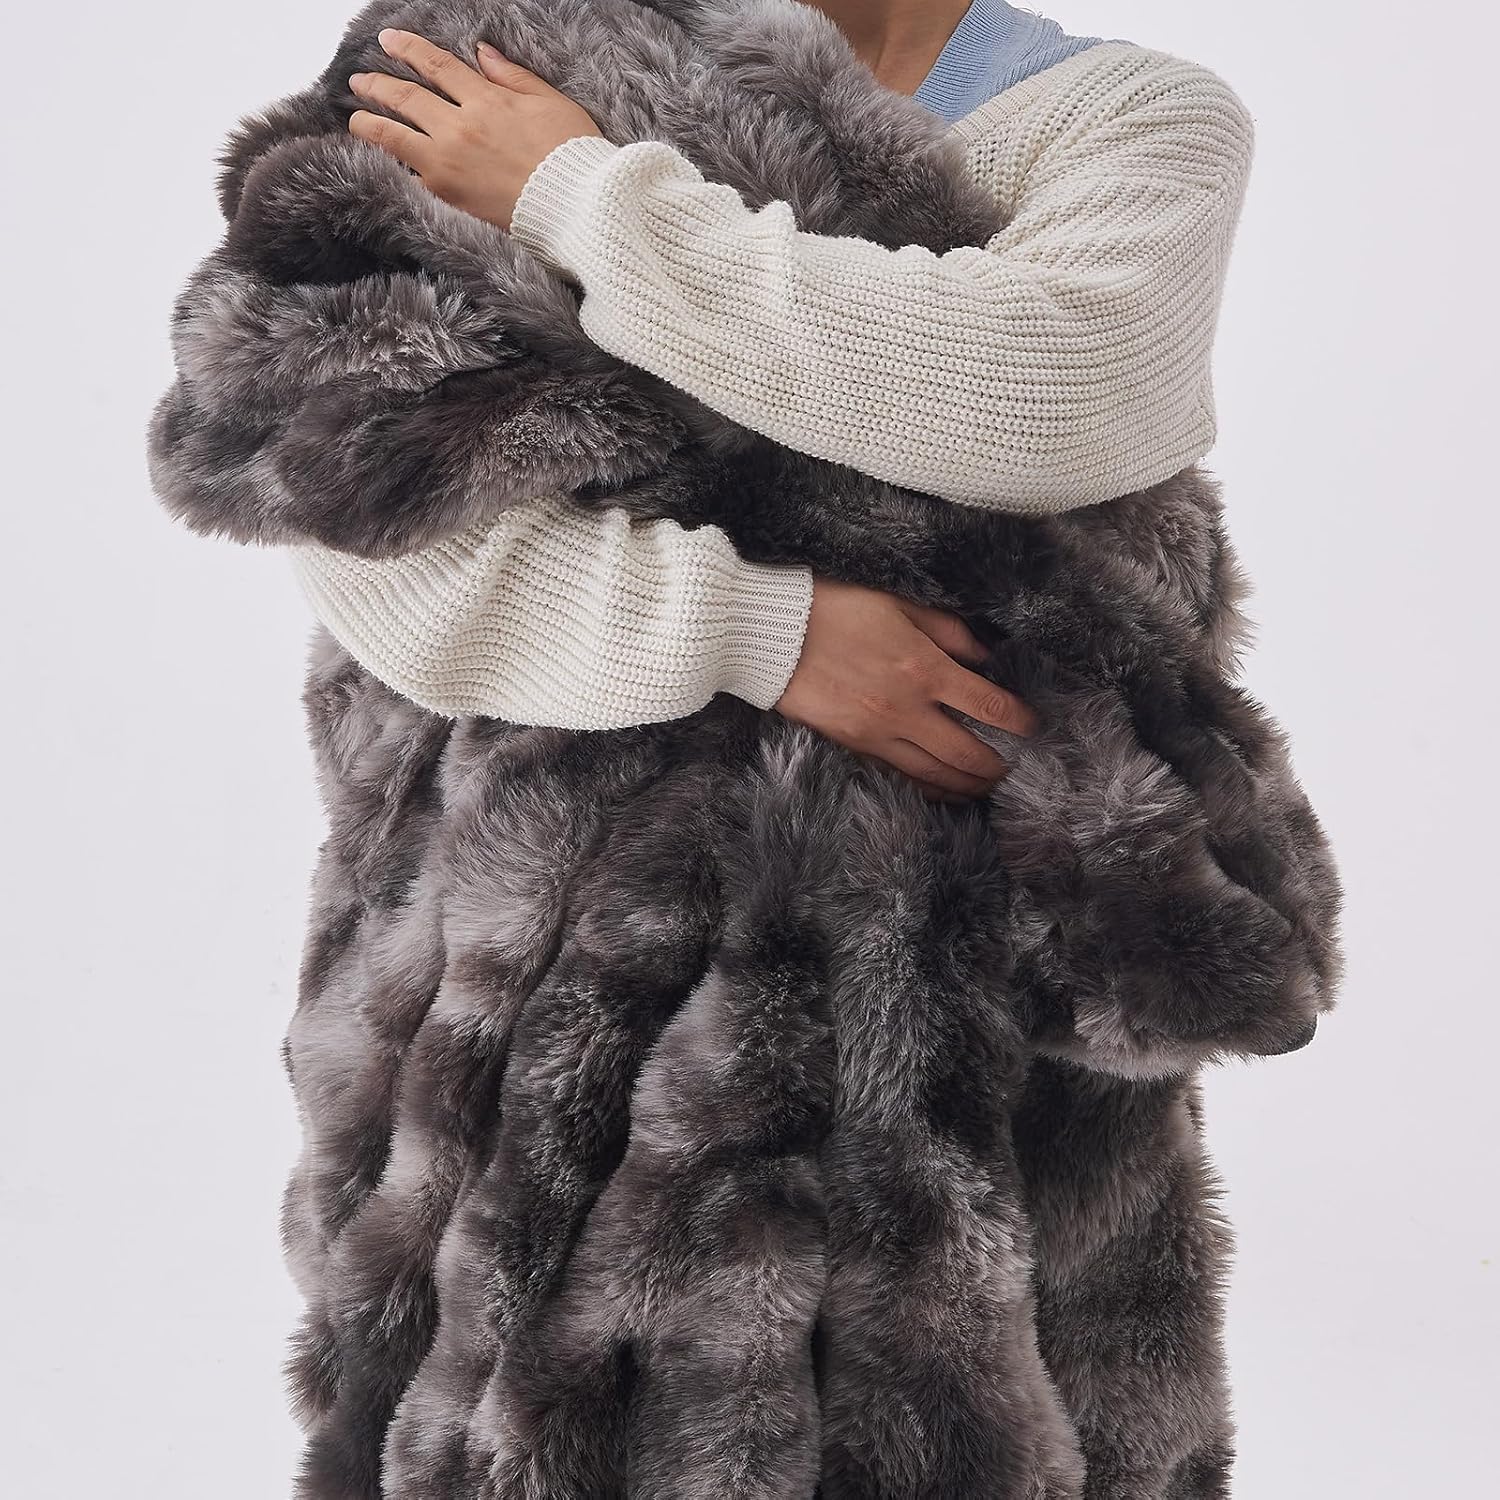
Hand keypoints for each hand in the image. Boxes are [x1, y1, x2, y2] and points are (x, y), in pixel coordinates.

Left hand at [346, 28, 604, 230]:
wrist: (578, 209)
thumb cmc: (572, 156)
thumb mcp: (550, 103)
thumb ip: (512, 76)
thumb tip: (482, 53)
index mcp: (485, 100)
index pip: (436, 66)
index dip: (408, 49)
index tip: (388, 40)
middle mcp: (459, 129)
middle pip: (405, 99)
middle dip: (377, 86)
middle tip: (360, 82)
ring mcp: (448, 167)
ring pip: (393, 138)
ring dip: (368, 126)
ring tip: (355, 121)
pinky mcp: (448, 201)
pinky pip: (407, 180)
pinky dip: (387, 170)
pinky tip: (376, 164)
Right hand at [773, 578, 1038, 802]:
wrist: (771, 635)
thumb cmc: (834, 607)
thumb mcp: (897, 603)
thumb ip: (947, 630)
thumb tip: (983, 656)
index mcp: (924, 667)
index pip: (988, 705)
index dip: (1018, 721)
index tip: (1032, 727)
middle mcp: (907, 708)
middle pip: (967, 754)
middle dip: (997, 767)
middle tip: (1015, 771)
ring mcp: (878, 732)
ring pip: (935, 774)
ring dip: (967, 785)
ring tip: (987, 788)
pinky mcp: (854, 745)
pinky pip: (901, 776)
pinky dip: (929, 788)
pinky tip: (943, 790)